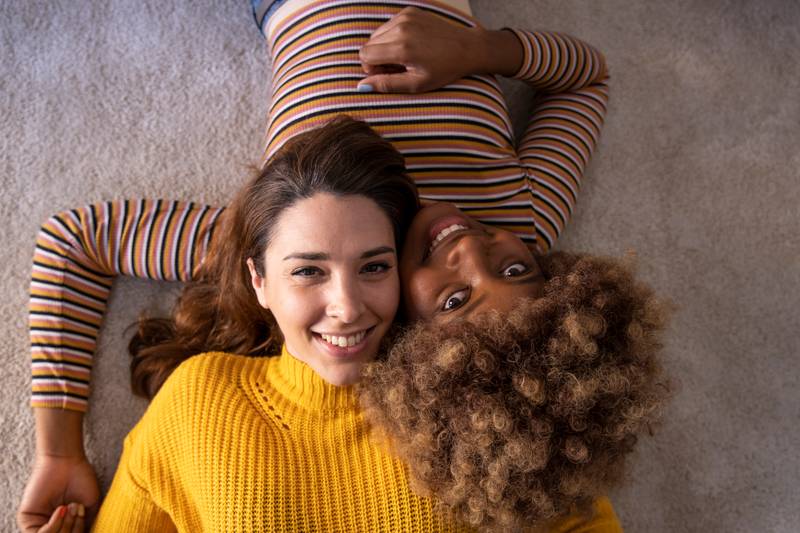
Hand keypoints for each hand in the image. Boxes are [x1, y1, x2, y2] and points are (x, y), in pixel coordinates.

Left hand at [17, 454, 98, 532]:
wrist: (68, 461)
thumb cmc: (81, 479)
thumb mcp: (89, 509)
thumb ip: (86, 527)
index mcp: (64, 525)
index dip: (79, 531)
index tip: (84, 515)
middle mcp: (50, 527)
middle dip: (72, 529)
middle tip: (76, 509)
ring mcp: (37, 525)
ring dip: (64, 527)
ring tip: (70, 507)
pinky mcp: (26, 520)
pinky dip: (52, 526)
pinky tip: (61, 509)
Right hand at [358, 7, 487, 92]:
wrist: (467, 48)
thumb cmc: (444, 69)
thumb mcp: (416, 84)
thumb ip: (387, 84)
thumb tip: (361, 86)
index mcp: (402, 48)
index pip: (365, 55)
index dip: (371, 68)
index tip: (386, 74)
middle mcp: (401, 28)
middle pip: (368, 44)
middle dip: (377, 58)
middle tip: (397, 68)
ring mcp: (405, 16)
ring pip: (377, 34)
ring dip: (384, 47)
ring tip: (404, 57)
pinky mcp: (409, 11)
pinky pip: (389, 25)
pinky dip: (393, 36)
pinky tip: (410, 45)